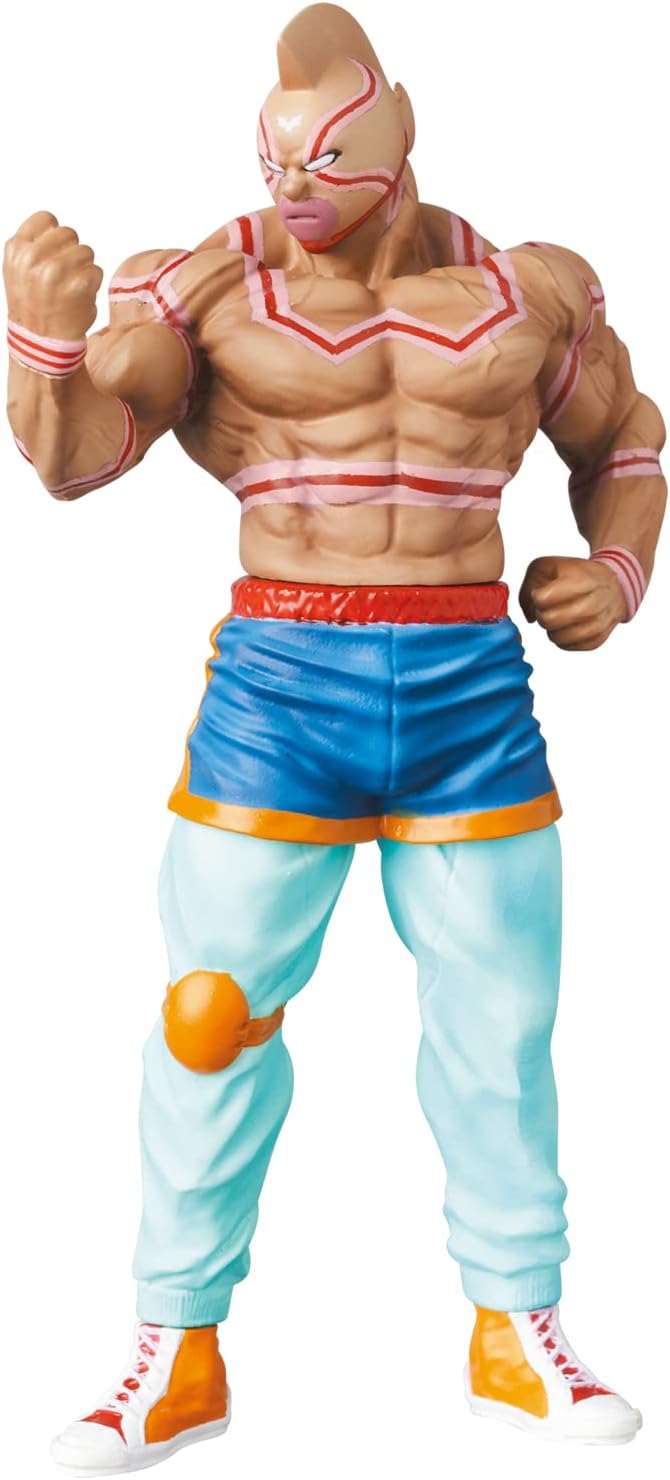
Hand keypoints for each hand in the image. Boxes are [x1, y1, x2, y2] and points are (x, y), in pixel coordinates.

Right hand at [4, 211, 102, 340]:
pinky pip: (96, 271)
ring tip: (70, 287)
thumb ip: (33, 245)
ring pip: (86, 251)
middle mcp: (34, 257)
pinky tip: (79, 297)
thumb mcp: (18, 270)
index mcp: (17, 249)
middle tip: (63, 276)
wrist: (40, 342)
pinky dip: (92, 284)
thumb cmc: (32, 305)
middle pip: (69, 233)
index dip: (54, 236)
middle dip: (71, 252)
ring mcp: (56, 271)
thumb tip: (56, 229)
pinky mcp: (79, 285)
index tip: (53, 254)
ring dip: (84, 268)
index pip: (46, 219)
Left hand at [519, 555, 626, 649]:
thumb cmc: (577, 574)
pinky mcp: (598, 638)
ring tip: (558, 616)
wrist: (615, 585)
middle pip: (548, 620)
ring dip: (550, 628)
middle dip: (541, 614)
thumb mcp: (549, 566)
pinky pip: (567, 646)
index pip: (542, 599)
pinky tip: (566, 626)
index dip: (537, 597)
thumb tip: (529, 616)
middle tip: (548, 608)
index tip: (544, 592)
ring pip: (556, 637)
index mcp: (581, 580)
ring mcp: (598, 623)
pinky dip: (561, 638)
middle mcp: (593, 603)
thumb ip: (528, 585)